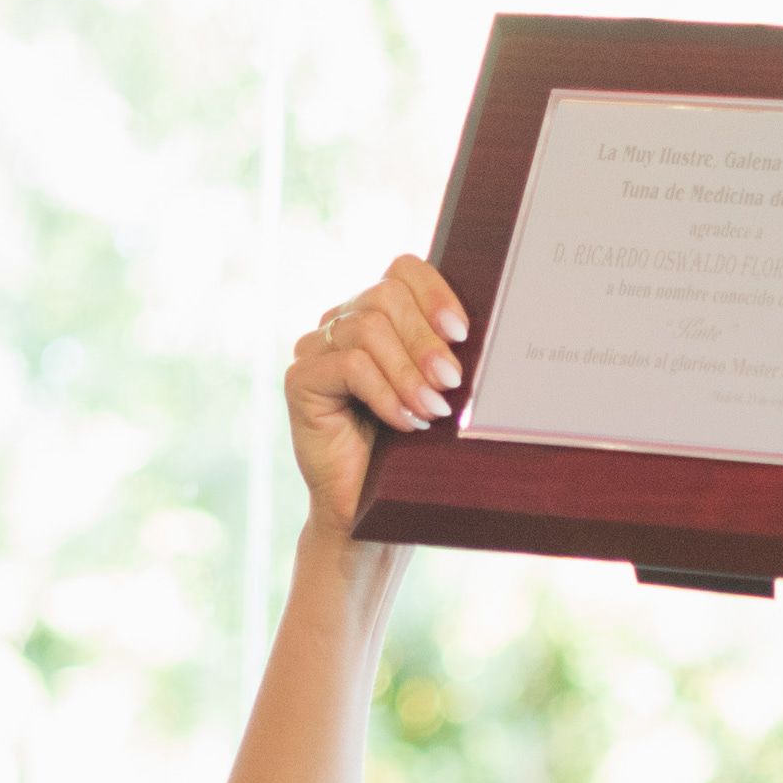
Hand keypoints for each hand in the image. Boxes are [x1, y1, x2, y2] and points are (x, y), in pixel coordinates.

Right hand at [283, 253, 471, 529]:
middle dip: (425, 341)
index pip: (402, 270)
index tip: (463, 334)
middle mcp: (342, 323)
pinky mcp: (300, 378)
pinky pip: (349, 365)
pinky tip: (404, 422)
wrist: (370, 512)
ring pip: (367, 329)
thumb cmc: (411, 453)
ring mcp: (316, 348)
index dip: (434, 293)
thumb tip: (481, 334)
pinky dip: (385, 393)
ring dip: (408, 372)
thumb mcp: (438, 394)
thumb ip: (447, 357)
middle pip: (385, 297)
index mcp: (378, 315)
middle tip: (452, 383)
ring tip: (432, 411)